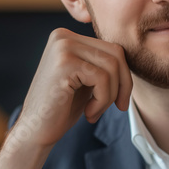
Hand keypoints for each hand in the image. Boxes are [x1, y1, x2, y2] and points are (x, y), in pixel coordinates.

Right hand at [12, 28, 131, 151]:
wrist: (35, 132)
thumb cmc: (61, 109)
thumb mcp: (86, 81)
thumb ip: (103, 64)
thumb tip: (133, 59)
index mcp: (67, 37)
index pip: (112, 48)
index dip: (123, 76)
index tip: (118, 100)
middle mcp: (62, 36)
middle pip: (116, 53)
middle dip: (123, 83)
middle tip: (117, 107)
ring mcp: (62, 47)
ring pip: (112, 66)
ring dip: (111, 95)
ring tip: (95, 112)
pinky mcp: (64, 63)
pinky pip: (103, 79)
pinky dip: (103, 101)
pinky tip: (89, 114)